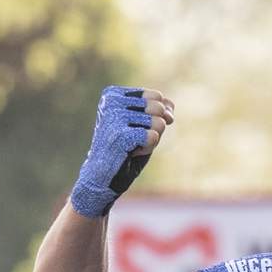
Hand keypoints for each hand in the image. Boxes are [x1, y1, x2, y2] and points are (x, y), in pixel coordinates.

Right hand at [68, 85, 174, 217]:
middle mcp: (111, 100)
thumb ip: (160, 110)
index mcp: (113, 93)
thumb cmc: (124, 151)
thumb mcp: (145, 125)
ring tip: (129, 147)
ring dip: (150, 141)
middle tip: (133, 140)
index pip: (157, 97)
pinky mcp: (119, 134)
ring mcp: (113, 116)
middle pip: (159, 108)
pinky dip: (147, 149)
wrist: (102, 177)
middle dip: (154, 129)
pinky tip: (129, 153)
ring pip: (158, 123)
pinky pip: (153, 136)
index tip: (135, 129)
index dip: (156, 117)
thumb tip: (169, 106)